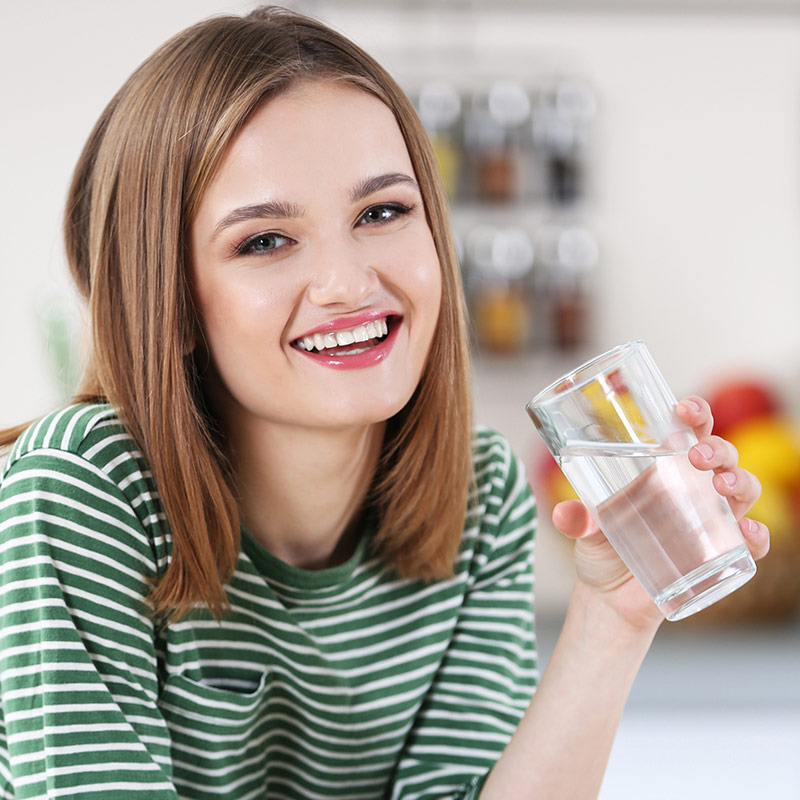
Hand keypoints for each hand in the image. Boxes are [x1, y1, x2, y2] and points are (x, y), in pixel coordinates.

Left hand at [552, 395, 769, 630]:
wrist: (609, 599)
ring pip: (743, 490)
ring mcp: (708, 521)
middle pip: (720, 455)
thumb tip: (563, 513)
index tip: (684, 408)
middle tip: (699, 456)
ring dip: (741, 482)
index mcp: (661, 470)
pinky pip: (750, 542)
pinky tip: (748, 532)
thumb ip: (575, 519)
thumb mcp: (583, 530)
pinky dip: (757, 535)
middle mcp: (690, 490)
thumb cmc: (601, 549)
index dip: (694, 414)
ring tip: (722, 486)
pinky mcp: (718, 555)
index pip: (686, 432)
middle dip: (718, 449)